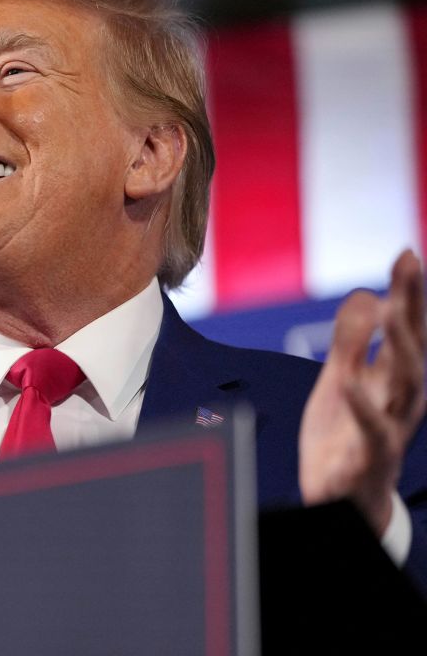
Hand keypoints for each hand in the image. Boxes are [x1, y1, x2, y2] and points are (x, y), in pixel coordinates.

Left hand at [300, 250, 426, 532]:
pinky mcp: (366, 461)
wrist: (342, 503)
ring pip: (405, 390)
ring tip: (390, 313)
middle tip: (407, 270)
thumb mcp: (341, 382)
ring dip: (401, 349)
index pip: (405, 332)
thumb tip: (368, 294)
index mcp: (391, 382)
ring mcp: (388, 431)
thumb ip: (350, 343)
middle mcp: (398, 403)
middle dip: (412, 310)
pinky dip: (361, 410)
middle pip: (413, 351)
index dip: (408, 293)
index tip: (407, 252)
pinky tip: (347, 384)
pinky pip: (370, 435)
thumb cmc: (344, 439)